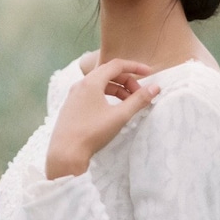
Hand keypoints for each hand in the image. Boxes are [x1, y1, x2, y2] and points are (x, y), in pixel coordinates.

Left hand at [46, 59, 159, 178]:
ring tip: (129, 103)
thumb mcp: (119, 116)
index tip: (149, 73)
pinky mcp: (71, 106)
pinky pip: (92, 94)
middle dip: (127, 80)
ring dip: (117, 89)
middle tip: (140, 94)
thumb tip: (155, 87)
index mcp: (91, 82)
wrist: (65, 154)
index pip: (117, 65)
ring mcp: (74, 95)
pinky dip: (106, 96)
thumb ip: (138, 100)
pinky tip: (113, 110)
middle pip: (108, 73)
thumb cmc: (92, 133)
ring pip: (100, 84)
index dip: (135, 67)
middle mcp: (80, 84)